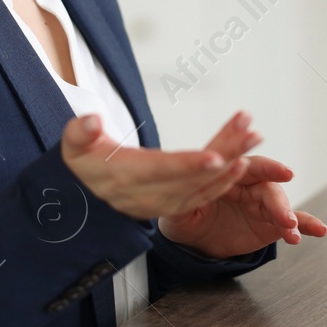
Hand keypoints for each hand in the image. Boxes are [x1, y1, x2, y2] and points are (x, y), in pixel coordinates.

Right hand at [60, 112, 250, 220]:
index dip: (188, 165)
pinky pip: (203, 196)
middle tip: (252, 135)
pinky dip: (224, 183)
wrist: (85, 192)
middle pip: (191, 177)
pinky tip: (242, 164)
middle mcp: (147, 196)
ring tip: (253, 141)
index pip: (161, 171)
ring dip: (232, 166)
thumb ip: (80, 132)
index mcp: (124, 177)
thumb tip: (91, 121)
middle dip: (225, 156)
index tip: (214, 156)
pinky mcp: (172, 206)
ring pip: (202, 187)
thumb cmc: (83, 161)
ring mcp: (162, 204)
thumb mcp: (72, 144)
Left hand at [157, 112, 326, 258]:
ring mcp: (262, 202)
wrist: (197, 241)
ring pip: (279, 201)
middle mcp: (247, 182)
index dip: (242, 144)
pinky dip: (307, 225)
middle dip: (273, 175)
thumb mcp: (179, 208)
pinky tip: (320, 229)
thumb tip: (188, 178)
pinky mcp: (272, 222)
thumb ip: (187, 194)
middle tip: (285, 174)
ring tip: (290, 224)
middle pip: (262, 177)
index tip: (255, 135)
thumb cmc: (187, 216)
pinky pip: (294, 222)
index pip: (233, 155)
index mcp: (224, 172)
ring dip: (286, 211)